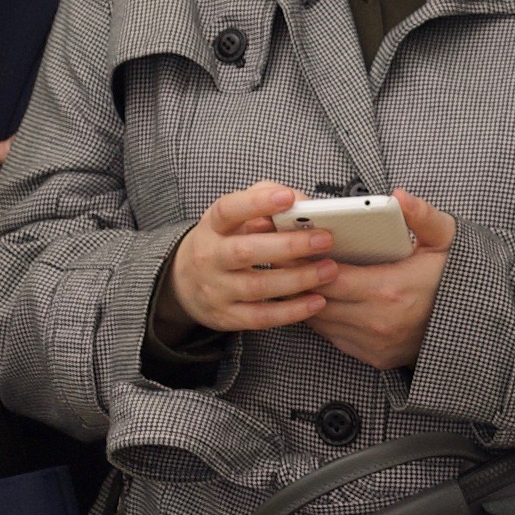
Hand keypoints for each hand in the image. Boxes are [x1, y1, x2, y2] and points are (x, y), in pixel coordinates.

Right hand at [168, 181, 340, 335]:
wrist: (185, 283)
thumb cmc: (222, 242)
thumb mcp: (232, 217)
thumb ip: (263, 201)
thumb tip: (300, 201)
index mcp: (212, 227)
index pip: (228, 210)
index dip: (256, 203)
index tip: (287, 197)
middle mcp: (210, 257)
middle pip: (246, 251)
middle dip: (289, 246)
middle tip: (324, 239)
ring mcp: (216, 290)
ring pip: (258, 287)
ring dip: (297, 279)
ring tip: (329, 269)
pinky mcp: (227, 316)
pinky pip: (261, 317)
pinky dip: (291, 311)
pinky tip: (317, 301)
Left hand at [304, 192, 453, 372]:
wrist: (470, 324)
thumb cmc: (453, 278)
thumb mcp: (445, 240)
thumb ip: (423, 216)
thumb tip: (400, 197)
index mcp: (389, 290)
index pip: (329, 277)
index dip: (306, 263)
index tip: (294, 246)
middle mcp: (377, 322)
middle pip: (317, 300)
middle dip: (299, 279)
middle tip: (286, 258)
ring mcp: (373, 343)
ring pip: (320, 321)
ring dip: (307, 299)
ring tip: (299, 276)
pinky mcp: (373, 356)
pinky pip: (333, 337)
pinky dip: (323, 317)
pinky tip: (321, 298)